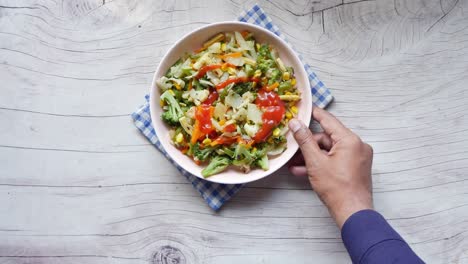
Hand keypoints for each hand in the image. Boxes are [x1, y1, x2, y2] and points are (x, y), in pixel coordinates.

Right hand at [288, 107, 373, 228]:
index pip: (328, 120)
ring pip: (330, 150)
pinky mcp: (355, 168)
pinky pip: (335, 160)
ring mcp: (357, 158)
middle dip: (309, 144)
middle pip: (328, 138)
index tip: (303, 108)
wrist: (352, 212)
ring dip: (312, 156)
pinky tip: (304, 171)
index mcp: (350, 140)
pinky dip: (322, 163)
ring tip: (295, 163)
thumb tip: (296, 124)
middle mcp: (357, 146)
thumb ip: (304, 140)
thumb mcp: (315, 162)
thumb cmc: (336, 188)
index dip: (314, 114)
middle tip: (292, 146)